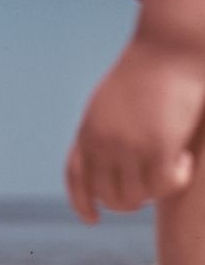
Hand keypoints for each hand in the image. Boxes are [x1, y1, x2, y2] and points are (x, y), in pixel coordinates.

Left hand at [67, 36, 204, 222]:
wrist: (169, 44)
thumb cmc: (147, 69)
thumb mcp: (111, 102)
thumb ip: (104, 130)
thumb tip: (107, 159)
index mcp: (87, 133)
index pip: (77, 181)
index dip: (82, 204)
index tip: (92, 219)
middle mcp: (101, 145)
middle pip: (109, 196)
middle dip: (130, 200)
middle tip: (153, 188)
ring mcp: (127, 148)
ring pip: (136, 197)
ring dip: (155, 190)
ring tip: (173, 168)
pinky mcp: (158, 147)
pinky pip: (163, 185)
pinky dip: (175, 180)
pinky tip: (186, 161)